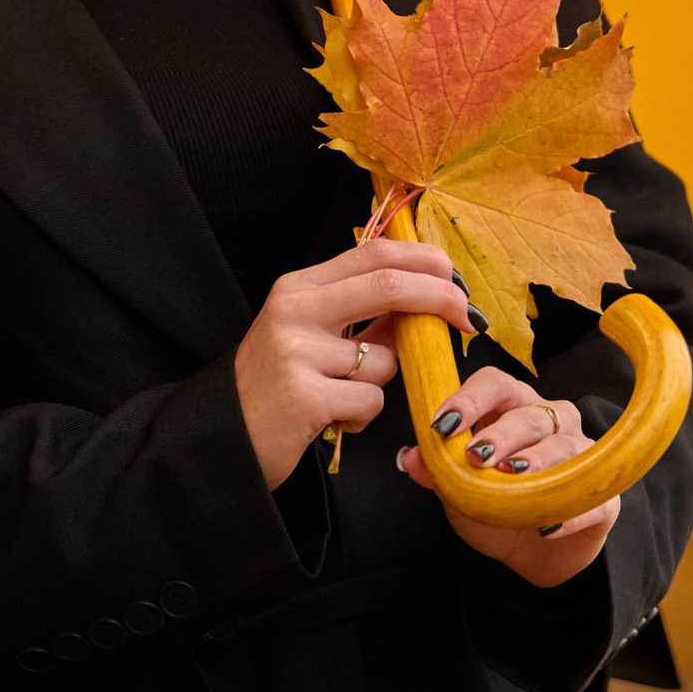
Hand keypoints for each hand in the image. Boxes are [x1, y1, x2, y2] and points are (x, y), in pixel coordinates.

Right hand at [234, 238, 470, 489]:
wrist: (222, 438)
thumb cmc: (274, 385)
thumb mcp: (309, 336)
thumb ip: (361, 315)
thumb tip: (426, 300)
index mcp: (298, 287)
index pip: (373, 253)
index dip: (425, 261)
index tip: (456, 280)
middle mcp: (294, 310)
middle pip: (388, 284)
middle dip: (440, 297)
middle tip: (470, 319)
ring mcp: (297, 352)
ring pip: (384, 360)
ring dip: (379, 385)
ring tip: (340, 397)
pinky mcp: (304, 397)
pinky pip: (370, 403)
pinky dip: (361, 418)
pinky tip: (331, 421)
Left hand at [399, 366, 621, 588]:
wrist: (532, 555)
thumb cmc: (498, 508)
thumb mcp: (460, 492)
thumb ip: (438, 472)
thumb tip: (409, 457)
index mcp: (513, 408)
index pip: (495, 384)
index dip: (470, 398)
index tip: (444, 423)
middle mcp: (552, 421)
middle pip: (530, 414)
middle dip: (502, 432)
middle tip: (477, 455)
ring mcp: (583, 456)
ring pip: (563, 447)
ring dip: (537, 462)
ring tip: (514, 478)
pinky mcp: (604, 496)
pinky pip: (591, 496)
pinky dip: (568, 511)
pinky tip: (546, 525)